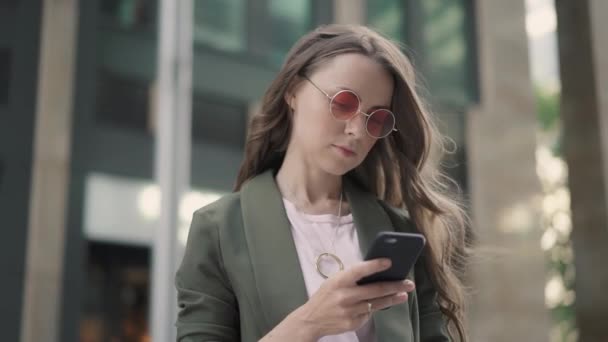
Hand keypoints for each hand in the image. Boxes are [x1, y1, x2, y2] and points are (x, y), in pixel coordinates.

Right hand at [291, 258, 415, 338]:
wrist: (311, 319)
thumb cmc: (325, 296)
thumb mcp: (334, 281)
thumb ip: (351, 277)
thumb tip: (375, 271)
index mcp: (339, 281)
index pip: (360, 270)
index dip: (375, 265)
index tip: (390, 262)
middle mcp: (345, 296)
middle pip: (376, 289)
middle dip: (395, 286)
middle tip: (408, 283)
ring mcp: (350, 311)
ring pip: (377, 303)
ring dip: (393, 298)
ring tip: (404, 294)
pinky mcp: (353, 322)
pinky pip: (369, 314)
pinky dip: (374, 308)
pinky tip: (378, 305)